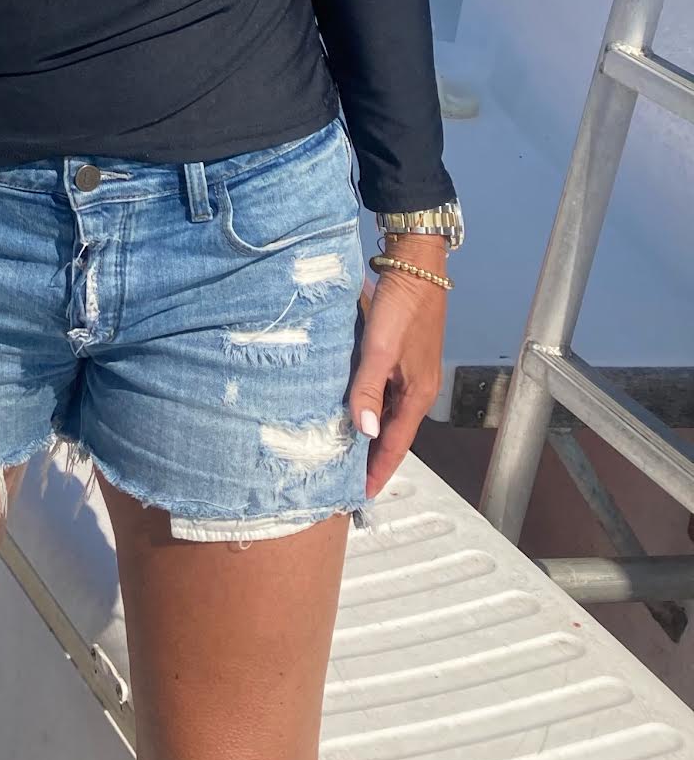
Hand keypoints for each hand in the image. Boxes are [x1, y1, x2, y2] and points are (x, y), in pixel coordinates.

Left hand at [349, 236, 447, 494]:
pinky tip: (349, 403)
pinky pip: (381, 390)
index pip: (396, 445)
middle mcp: (416, 388)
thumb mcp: (380, 348)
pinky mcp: (399, 355)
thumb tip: (365, 431)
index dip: (378, 470)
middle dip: (372, 456)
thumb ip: (369, 388)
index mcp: (418, 394)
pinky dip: (367, 404)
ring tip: (343, 448)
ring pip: (386, 411)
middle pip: (392, 432)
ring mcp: (409, 371)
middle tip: (346, 476)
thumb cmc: (401, 306)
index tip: (361, 494)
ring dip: (368, 431)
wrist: (414, 265)